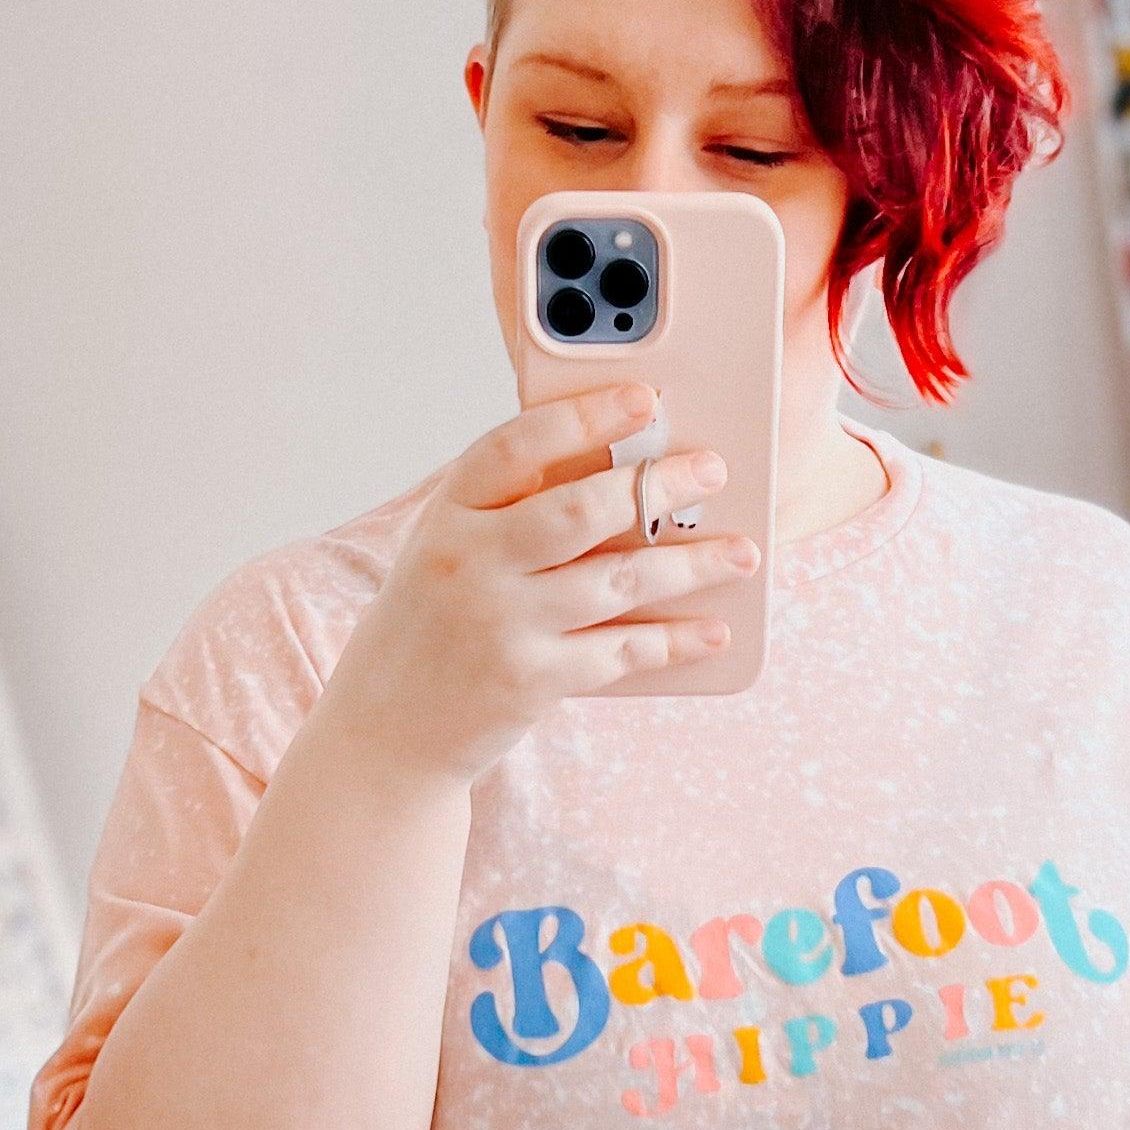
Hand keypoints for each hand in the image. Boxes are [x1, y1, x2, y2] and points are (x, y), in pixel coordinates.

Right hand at [317, 382, 759, 784]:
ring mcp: (501, 625)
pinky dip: (674, 641)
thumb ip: (510, 509)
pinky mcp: (531, 682)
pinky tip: (713, 631)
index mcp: (448, 513)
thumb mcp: (448, 549)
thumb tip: (620, 471)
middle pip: (581, 509)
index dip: (585, 418)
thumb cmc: (434, 622)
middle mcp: (471, 564)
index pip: (517, 446)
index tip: (645, 400)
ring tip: (741, 552)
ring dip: (691, 565)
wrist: (388, 729)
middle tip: (712, 470)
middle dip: (657, 485)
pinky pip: (620, 651)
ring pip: (617, 580)